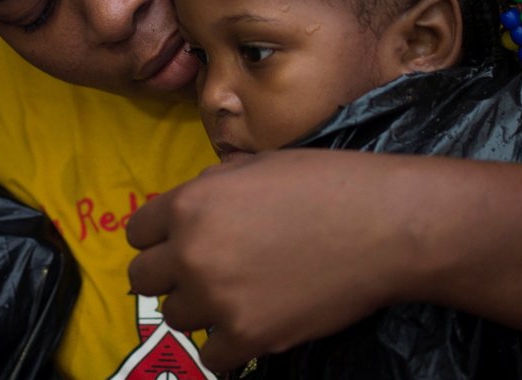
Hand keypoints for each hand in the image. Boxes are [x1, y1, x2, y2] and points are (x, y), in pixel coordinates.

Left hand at [126, 148, 419, 371]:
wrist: (384, 226)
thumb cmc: (325, 182)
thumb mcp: (256, 164)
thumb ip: (211, 186)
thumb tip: (191, 203)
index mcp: (190, 203)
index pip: (137, 232)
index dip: (158, 236)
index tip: (178, 242)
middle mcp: (192, 252)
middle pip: (142, 278)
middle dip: (168, 274)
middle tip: (203, 271)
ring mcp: (218, 299)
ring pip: (175, 316)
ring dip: (198, 308)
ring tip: (233, 296)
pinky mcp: (249, 337)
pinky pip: (211, 356)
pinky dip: (226, 346)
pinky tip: (248, 327)